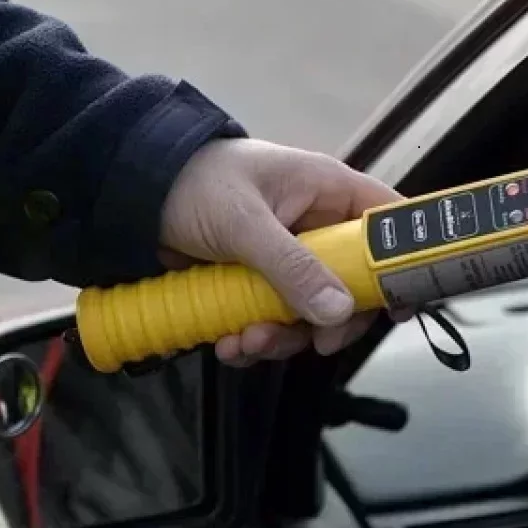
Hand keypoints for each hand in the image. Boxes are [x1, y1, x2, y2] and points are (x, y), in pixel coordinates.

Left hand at [158, 138, 405, 366]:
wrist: (127, 192)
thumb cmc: (191, 183)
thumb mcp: (244, 223)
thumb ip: (292, 267)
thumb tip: (338, 311)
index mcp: (327, 191)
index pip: (386, 225)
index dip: (400, 264)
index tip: (397, 308)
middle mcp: (316, 225)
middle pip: (352, 282)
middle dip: (330, 320)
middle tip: (315, 344)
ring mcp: (288, 256)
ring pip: (311, 309)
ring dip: (282, 336)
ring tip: (245, 343)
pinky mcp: (258, 280)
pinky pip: (274, 317)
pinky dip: (254, 337)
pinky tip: (228, 341)